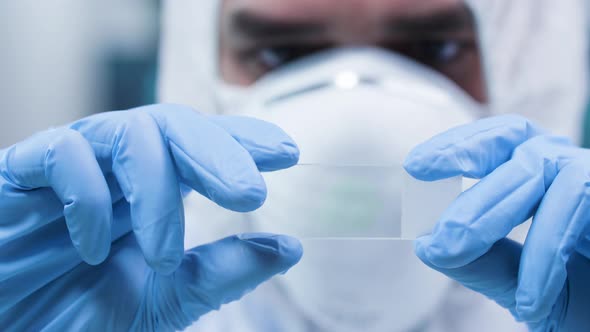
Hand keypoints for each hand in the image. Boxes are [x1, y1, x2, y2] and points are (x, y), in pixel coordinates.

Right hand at [0, 104, 301, 330]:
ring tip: (166, 255)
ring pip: (129, 132)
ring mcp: (69, 170)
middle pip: (174, 126)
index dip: (243, 140)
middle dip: (218, 152)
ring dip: (158, 190)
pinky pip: (63, 153)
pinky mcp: (18, 175)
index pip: (202, 147)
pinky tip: (93, 248)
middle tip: (252, 192)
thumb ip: (218, 274)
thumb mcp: (161, 301)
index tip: (287, 153)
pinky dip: (88, 199)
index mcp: (150, 194)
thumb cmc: (70, 317)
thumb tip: (289, 247)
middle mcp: (115, 172)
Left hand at [405, 115, 589, 330]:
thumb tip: (427, 244)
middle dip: (462, 161)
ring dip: (487, 212)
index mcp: (539, 177)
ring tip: (451, 252)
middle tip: (424, 198)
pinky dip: (545, 255)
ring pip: (540, 169)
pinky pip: (578, 202)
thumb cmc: (582, 299)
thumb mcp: (522, 285)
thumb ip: (483, 262)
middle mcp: (567, 167)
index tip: (414, 165)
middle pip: (513, 136)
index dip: (457, 143)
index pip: (497, 140)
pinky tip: (529, 300)